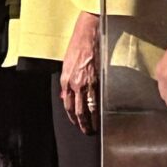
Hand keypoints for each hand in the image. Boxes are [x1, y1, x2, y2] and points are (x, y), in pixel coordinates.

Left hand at [59, 14, 101, 133]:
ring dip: (91, 121)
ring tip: (94, 129)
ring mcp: (87, 83)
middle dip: (81, 124)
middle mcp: (74, 84)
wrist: (87, 34)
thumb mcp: (66, 64)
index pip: (67, 104)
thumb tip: (66, 95)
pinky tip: (102, 117)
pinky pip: (98, 100)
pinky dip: (99, 111)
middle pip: (77, 110)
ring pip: (88, 109)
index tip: (75, 122)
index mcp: (65, 79)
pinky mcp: (98, 80)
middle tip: (86, 131)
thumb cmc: (77, 46)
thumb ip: (66, 81)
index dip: (71, 116)